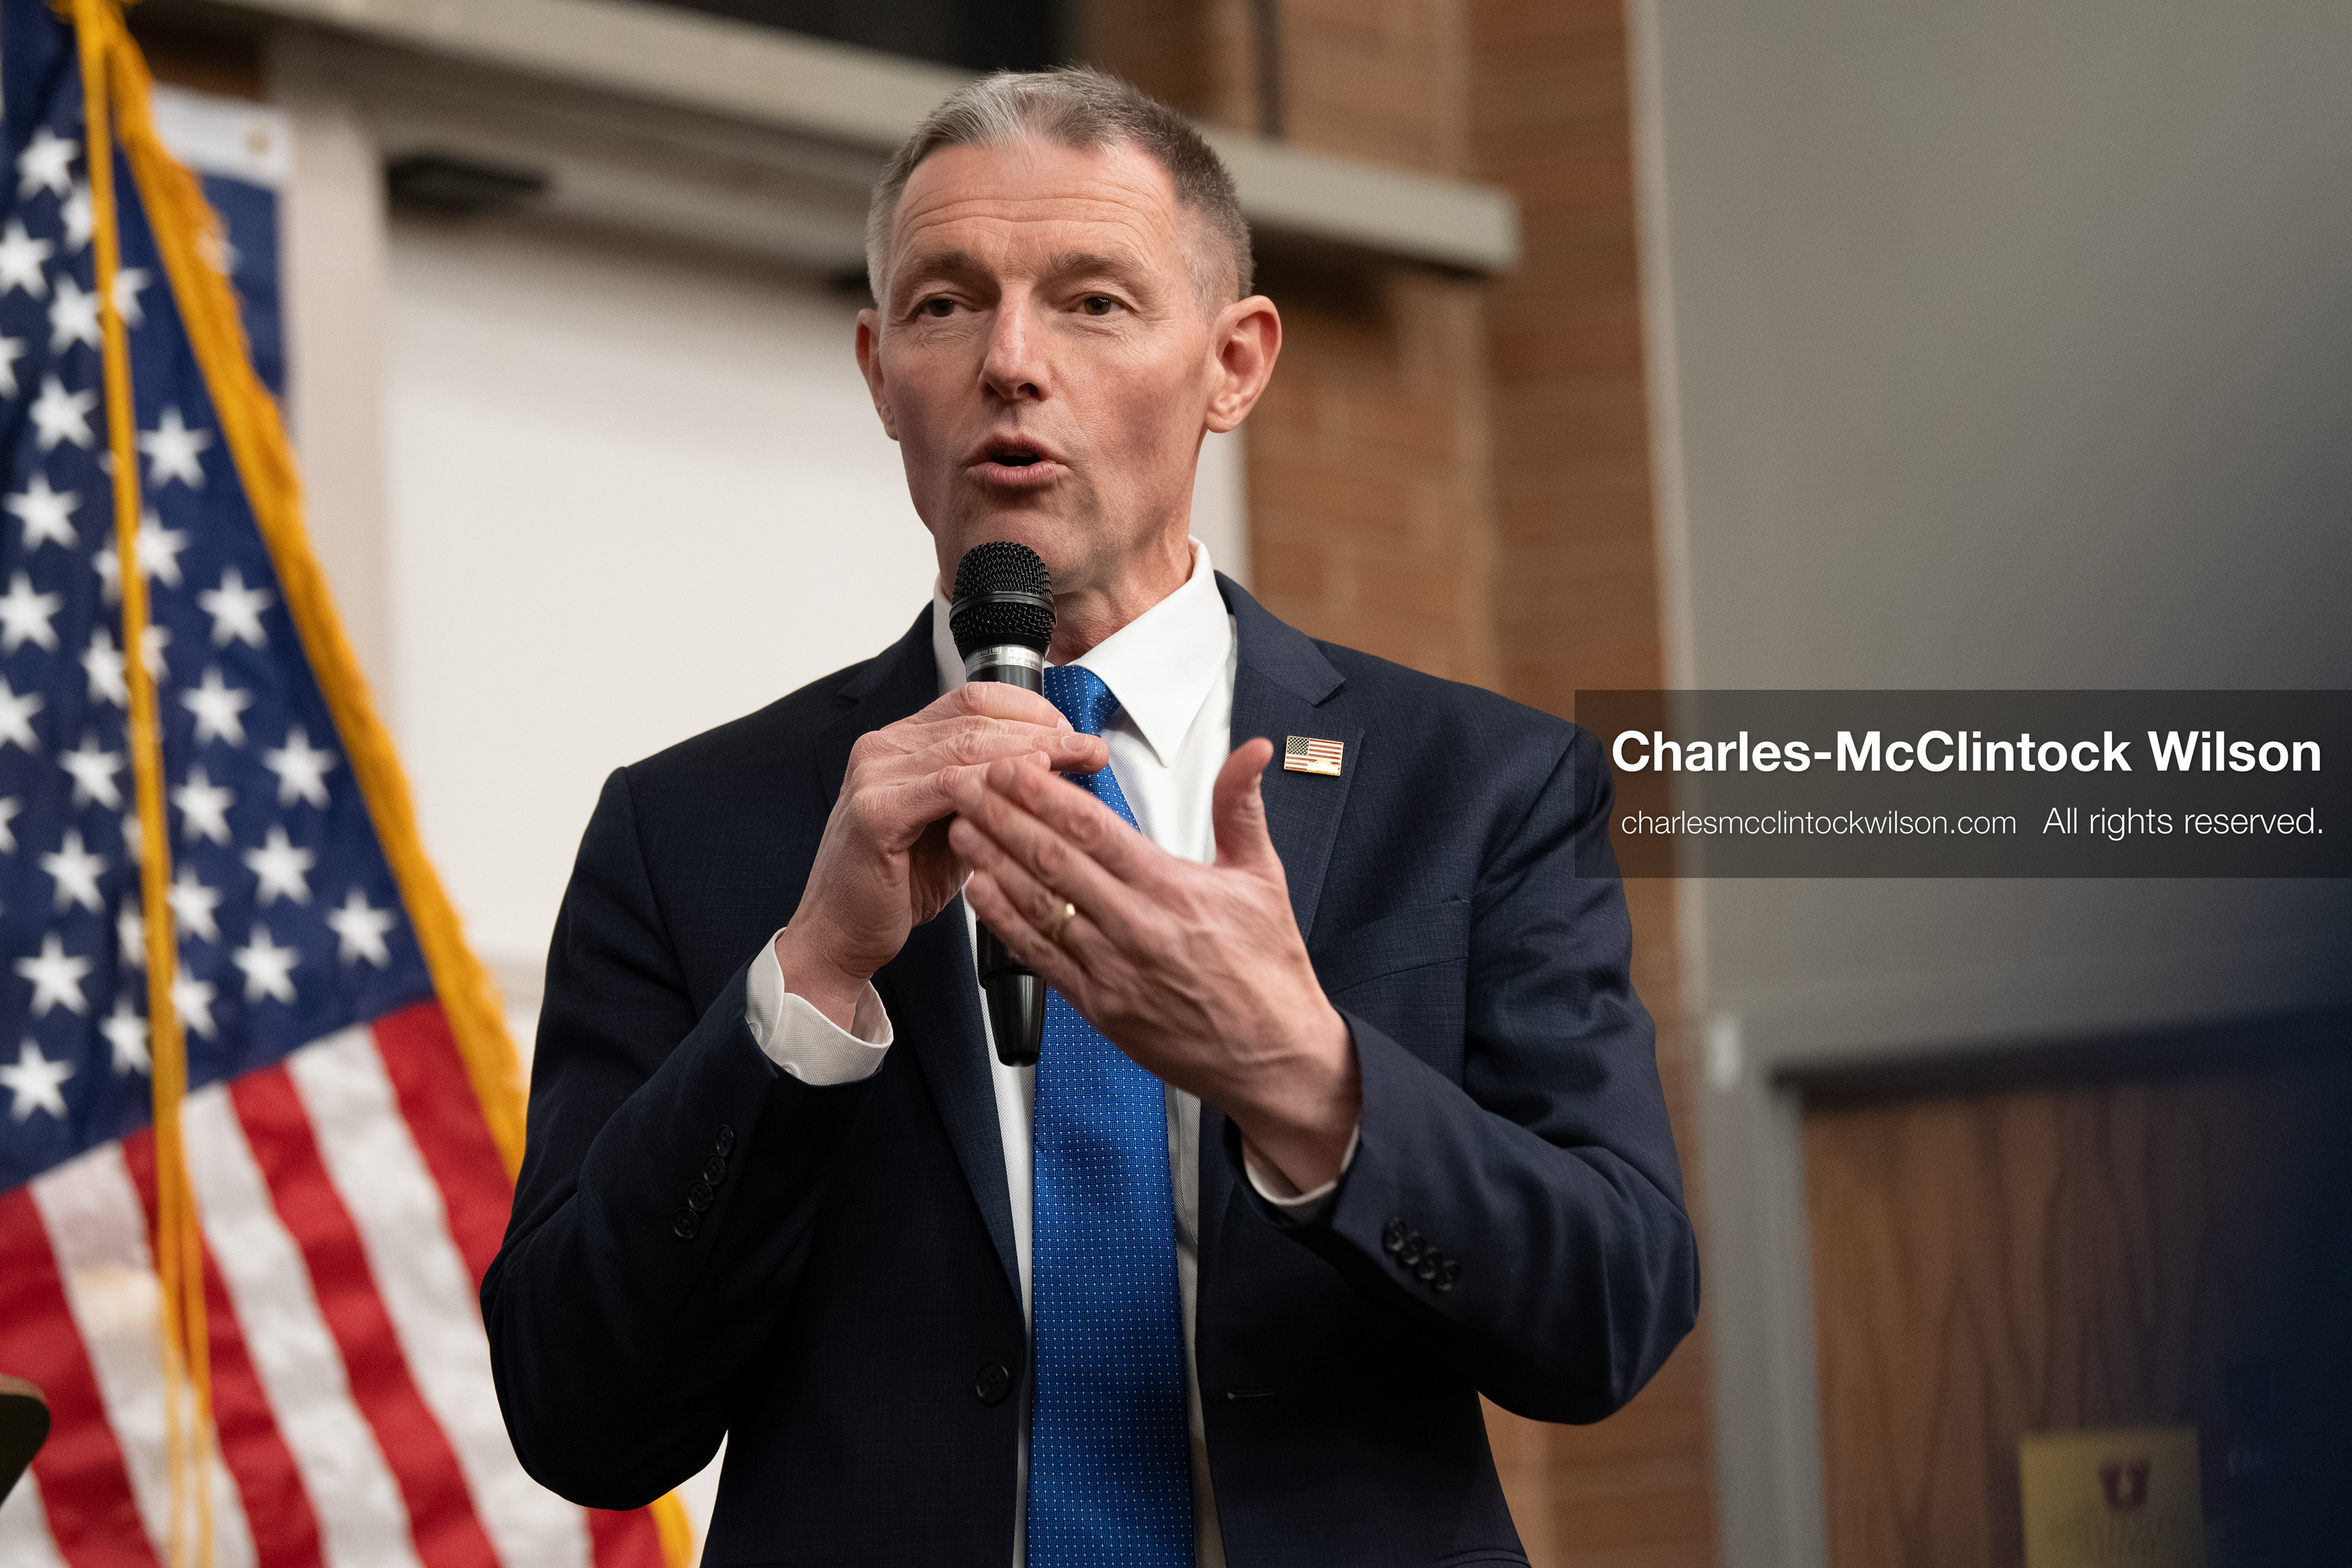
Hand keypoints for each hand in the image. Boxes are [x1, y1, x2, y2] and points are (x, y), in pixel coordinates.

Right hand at [779, 684, 1108, 1027]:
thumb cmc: (899, 883)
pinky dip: (992, 782)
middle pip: (975, 718)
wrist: (841, 933)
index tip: (1072, 731)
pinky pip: (946, 786)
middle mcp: (884, 749)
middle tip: (1089, 747)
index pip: (971, 700)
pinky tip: (1028, 784)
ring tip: (1074, 760)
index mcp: (901, 744)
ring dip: (1029, 750)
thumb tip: (1051, 768)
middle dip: (1042, 729)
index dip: (1029, 709)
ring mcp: (875, 776)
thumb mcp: (956, 825)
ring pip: (966, 745)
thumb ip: (990, 792)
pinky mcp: (877, 812)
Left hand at [948, 738, 1358, 1192]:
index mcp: (1172, 890)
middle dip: (1003, 815)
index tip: (1013, 767)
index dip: (1045, 794)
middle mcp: (1135, 928)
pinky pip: (1040, 957)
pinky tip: (981, 894)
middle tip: (968, 784)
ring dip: (993, 862)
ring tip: (963, 827)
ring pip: (1037, 905)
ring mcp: (1111, 970)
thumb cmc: (1267, 973)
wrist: (1274, 1058)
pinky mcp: (1098, 1007)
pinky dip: (1005, 923)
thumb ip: (1241, 807)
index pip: (1093, 829)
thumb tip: (1250, 752)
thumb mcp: (1264, 878)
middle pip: (1053, 860)